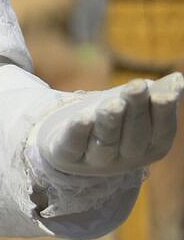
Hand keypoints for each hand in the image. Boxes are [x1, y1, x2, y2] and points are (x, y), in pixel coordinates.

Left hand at [37, 73, 183, 176]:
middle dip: (136, 109)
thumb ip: (154, 95)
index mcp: (151, 147)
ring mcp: (96, 161)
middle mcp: (126, 158)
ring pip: (105, 142)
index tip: (163, 92)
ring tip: (114, 102)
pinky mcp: (67, 156)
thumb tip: (178, 79)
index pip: (162, 131)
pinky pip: (74, 146)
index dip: (163, 112)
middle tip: (136, 86)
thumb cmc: (113, 119)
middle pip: (134, 135)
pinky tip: (83, 116)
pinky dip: (79, 131)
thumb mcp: (133, 107)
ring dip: (110, 122)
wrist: (70, 141)